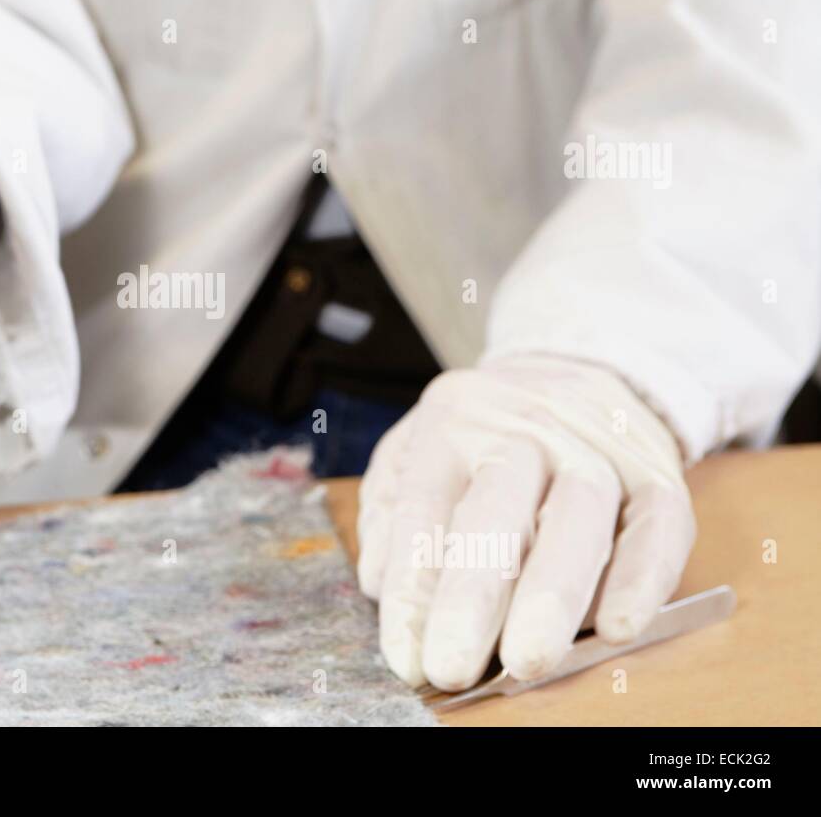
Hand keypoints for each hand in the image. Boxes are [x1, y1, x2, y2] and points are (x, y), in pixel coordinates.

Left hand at [357, 354, 693, 689]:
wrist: (571, 375)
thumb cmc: (477, 437)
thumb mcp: (412, 454)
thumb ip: (392, 517)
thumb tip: (385, 586)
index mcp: (450, 423)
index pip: (424, 506)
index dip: (413, 587)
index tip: (407, 656)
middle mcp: (522, 427)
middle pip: (498, 507)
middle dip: (473, 594)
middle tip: (454, 665)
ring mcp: (594, 447)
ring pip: (578, 516)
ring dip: (552, 596)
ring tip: (527, 661)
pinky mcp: (655, 474)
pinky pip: (655, 527)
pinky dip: (640, 581)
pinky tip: (615, 629)